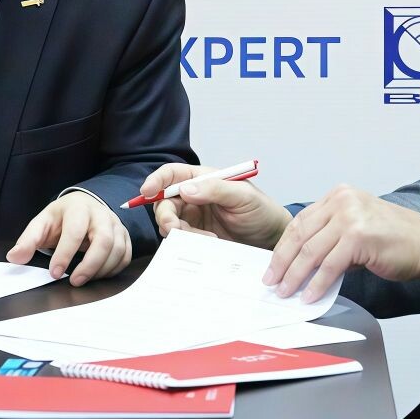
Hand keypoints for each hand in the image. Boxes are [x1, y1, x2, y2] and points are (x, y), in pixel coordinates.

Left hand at [7, 192, 132, 285]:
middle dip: (90, 265)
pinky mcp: (123, 236)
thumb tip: (15, 257)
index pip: (75, 231)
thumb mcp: (42, 224)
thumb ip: (28, 240)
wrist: (81, 207)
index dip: (65, 254)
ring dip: (101, 270)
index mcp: (78, 208)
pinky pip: (125, 255)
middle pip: (104, 240)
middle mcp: (101, 214)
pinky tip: (98, 276)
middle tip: (74, 281)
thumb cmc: (61, 218)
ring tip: (83, 279)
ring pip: (117, 249)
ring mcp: (115, 224)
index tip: (54, 273)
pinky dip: (114, 270)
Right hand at [141, 162, 291, 250]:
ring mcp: (194, 218)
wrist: (272, 239)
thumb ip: (215, 190)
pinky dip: (188, 243)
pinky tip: (208, 243)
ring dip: (179, 232)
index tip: (147, 191)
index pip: (171, 175)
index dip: (156, 180)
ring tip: (205, 239)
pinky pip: (181, 239)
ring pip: (170, 223)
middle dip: (166, 216)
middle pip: (164, 202)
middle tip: (175, 229)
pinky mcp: (197, 237)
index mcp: (202, 179)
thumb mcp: (242, 196)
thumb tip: (184, 189)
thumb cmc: (261, 210)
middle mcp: (194, 196)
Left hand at [264, 185, 419, 302]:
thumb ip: (331, 238)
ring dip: (295, 276)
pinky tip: (309, 296)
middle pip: (301, 234)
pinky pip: (330, 265)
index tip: (273, 265)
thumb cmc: (396, 238)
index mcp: (339, 195)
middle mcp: (342, 201)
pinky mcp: (358, 237)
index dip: (283, 245)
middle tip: (272, 281)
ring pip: (311, 251)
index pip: (301, 221)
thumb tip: (304, 264)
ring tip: (286, 292)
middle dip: (282, 261)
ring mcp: (350, 217)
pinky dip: (317, 284)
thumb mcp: (357, 227)